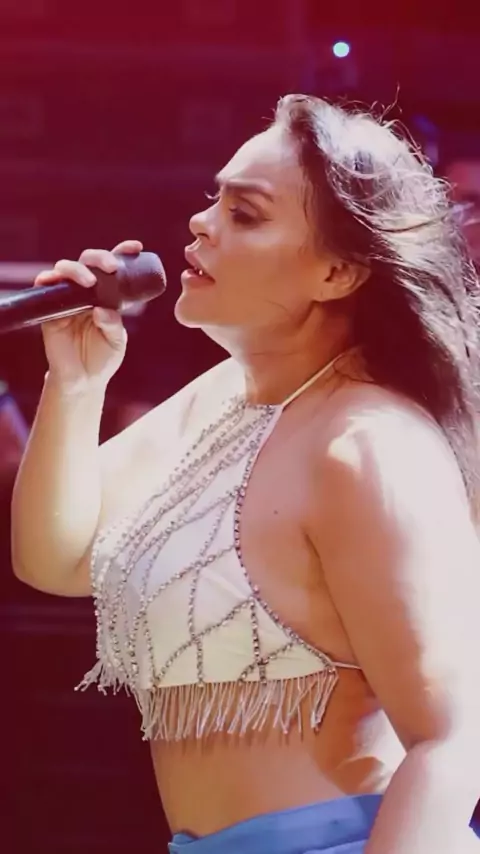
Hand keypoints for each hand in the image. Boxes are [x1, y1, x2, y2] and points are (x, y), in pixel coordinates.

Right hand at [35, 239, 142, 391]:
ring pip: (67, 269)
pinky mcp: (50, 309)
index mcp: (107, 294)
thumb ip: (113, 325)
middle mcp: (87, 291)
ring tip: (90, 282)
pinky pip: (45, 287)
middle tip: (112, 266)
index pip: (113, 268)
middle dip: (100, 257)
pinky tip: (56, 280)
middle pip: (89, 261)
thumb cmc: (103, 358)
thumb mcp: (116, 341)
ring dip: (78, 270)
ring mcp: (67, 298)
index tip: (136, 247)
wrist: (83, 380)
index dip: (123, 253)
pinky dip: (49, 279)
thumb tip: (101, 309)